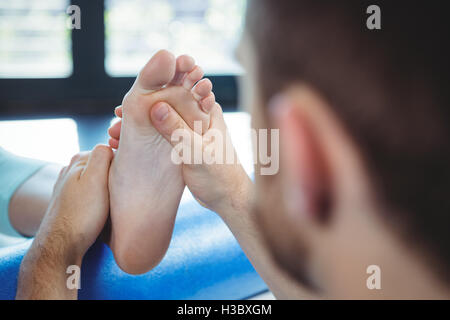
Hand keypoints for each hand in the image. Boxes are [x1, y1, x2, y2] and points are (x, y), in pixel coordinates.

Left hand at [37, 145, 112, 257]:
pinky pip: (91, 195)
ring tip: (111, 205)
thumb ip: (103, 156)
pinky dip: (98, 201)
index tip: (126, 181)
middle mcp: (71, 170)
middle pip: (104, 167)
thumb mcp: (96, 180)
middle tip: (120, 195)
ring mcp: (68, 187)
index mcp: (79, 160)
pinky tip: (100, 212)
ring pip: (98, 182)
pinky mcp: (69, 203)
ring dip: (107, 190)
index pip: (110, 152)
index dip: (121, 166)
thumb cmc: (82, 215)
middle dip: (114, 177)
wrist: (61, 246)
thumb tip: (110, 146)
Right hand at [110, 103, 250, 216]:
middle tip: (117, 117)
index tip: (130, 102)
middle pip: (164, 104)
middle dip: (140, 109)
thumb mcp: (196, 152)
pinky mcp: (183, 144)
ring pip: (160, 121)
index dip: (153, 92)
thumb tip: (155, 106)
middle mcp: (198, 116)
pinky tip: (125, 145)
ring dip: (139, 125)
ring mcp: (190, 130)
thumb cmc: (220, 177)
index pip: (178, 91)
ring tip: (114, 134)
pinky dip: (144, 138)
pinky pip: (160, 136)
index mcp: (207, 111)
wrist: (228, 199)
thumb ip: (177, 130)